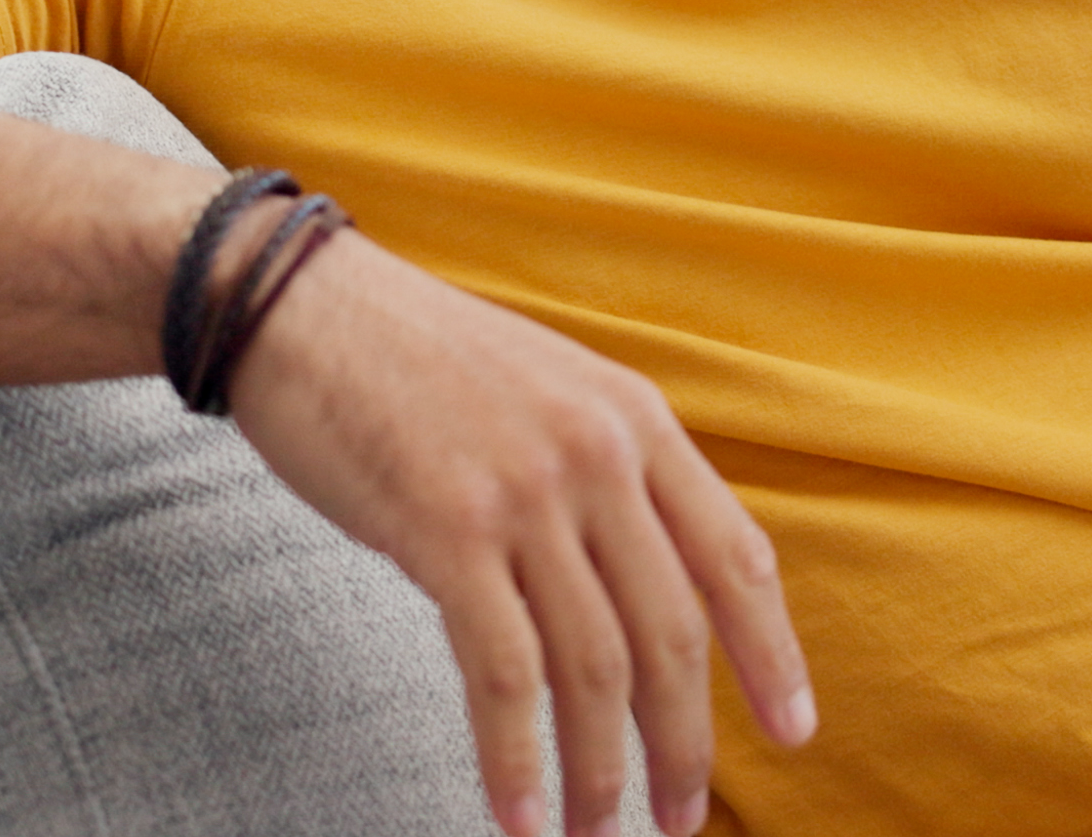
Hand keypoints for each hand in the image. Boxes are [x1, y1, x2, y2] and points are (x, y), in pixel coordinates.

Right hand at [225, 235, 815, 836]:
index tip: (792, 729)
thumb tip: (659, 585)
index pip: (736, 556)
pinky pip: (503, 672)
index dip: (772, 655)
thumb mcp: (553, 391)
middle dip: (685, 743)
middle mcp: (598, 453)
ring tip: (595, 834)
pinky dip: (515, 756)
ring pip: (593, 667)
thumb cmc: (418, 362)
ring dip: (599, 771)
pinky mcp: (444, 530)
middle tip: (682, 819)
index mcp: (637, 418)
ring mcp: (524, 492)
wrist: (300, 307)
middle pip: (671, 632)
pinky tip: (515, 811)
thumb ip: (613, 472)